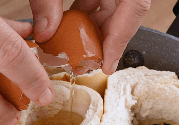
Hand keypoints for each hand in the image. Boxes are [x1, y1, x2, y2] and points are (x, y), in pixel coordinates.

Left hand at [30, 0, 151, 74]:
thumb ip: (48, 1)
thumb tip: (44, 32)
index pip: (135, 8)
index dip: (120, 40)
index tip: (108, 65)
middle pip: (123, 14)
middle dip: (103, 40)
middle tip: (85, 61)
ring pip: (111, 8)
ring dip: (91, 29)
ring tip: (74, 47)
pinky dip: (86, 13)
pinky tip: (70, 24)